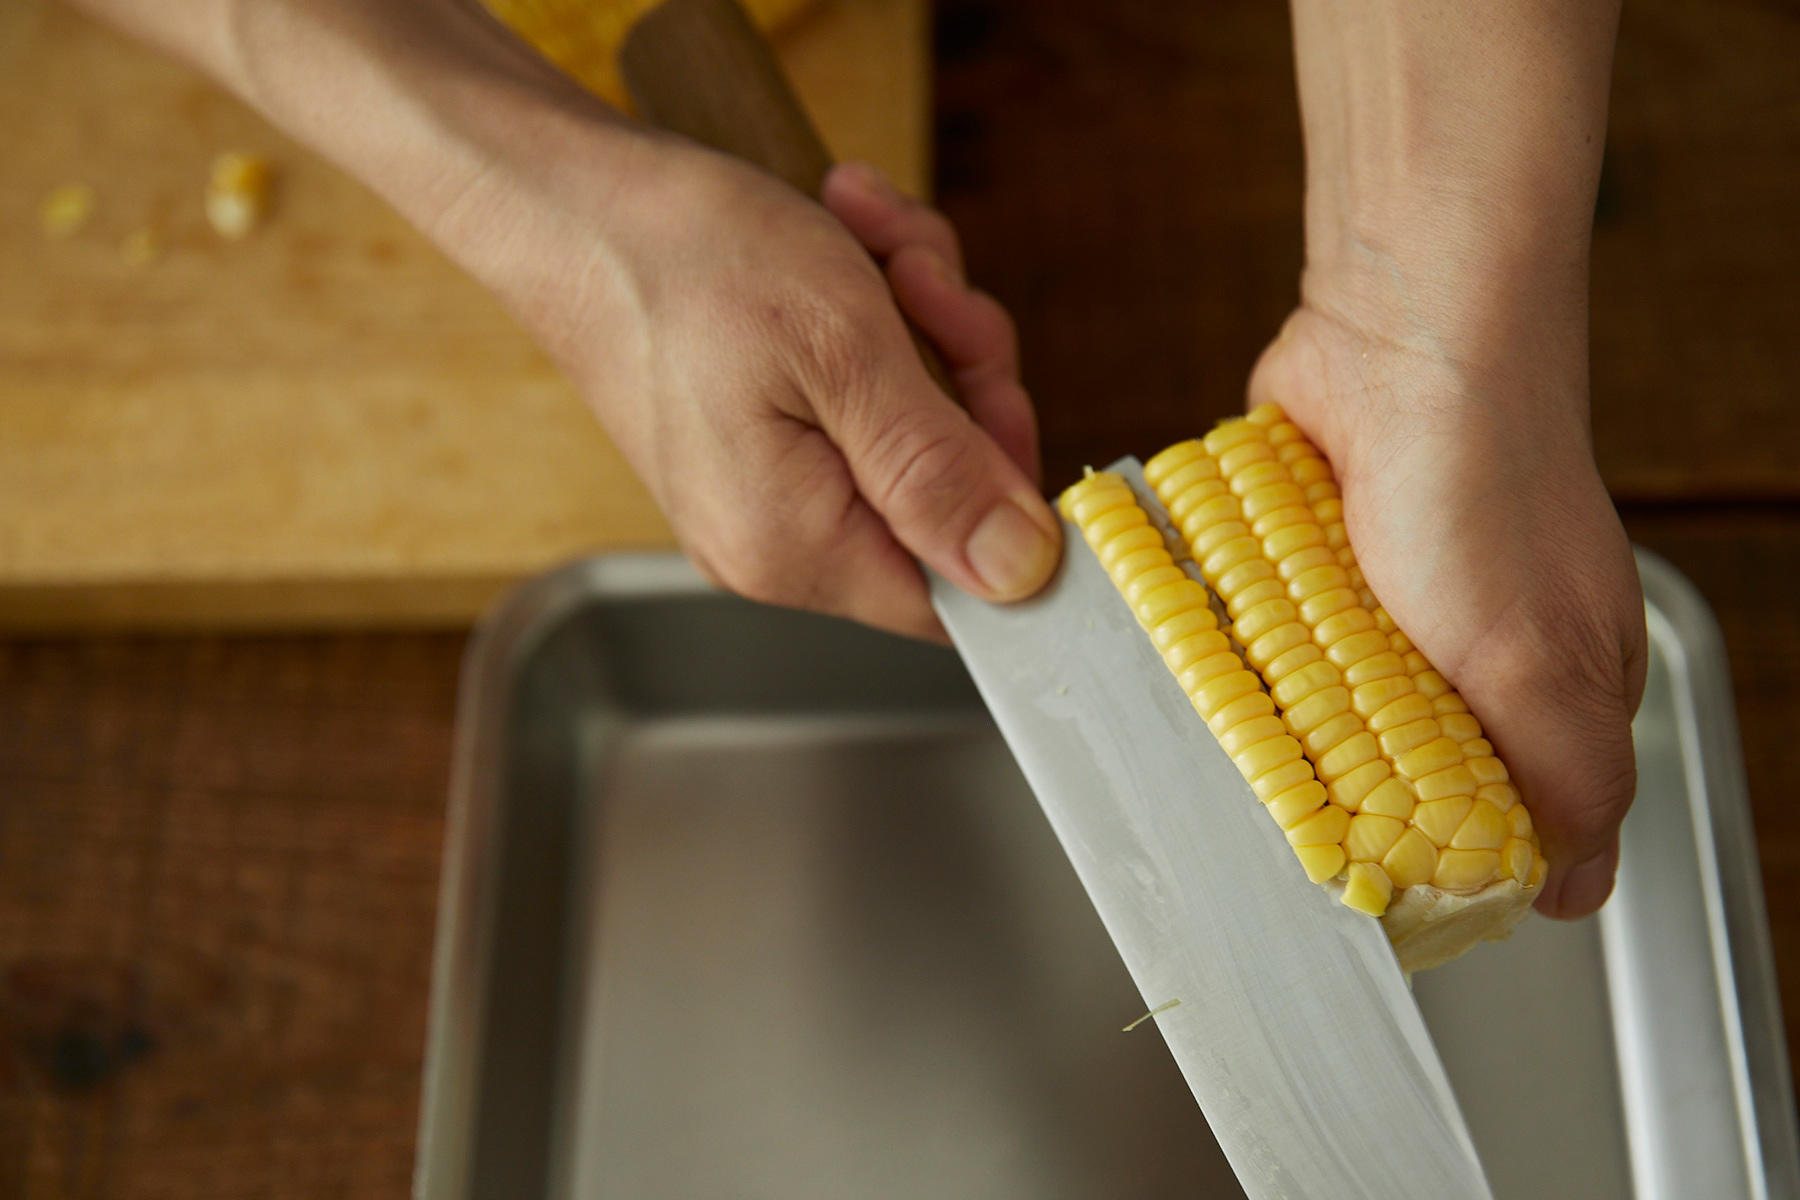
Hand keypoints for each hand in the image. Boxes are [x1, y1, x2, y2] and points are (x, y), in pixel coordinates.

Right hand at [441, 133, 1057, 640]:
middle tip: (923, 284)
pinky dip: (874, 313)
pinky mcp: (762, 441)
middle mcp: (779, 545)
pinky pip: (864, 397)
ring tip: (868, 242)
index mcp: (797, 549)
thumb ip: (938, 470)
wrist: (570, 202)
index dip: (1007, 501)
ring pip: (916, 429)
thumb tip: (1020, 571)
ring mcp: (769, 493)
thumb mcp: (844, 349)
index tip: (998, 395)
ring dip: (922, 320)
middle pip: (947, 499)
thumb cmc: (685, 260)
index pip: (962, 595)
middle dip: (962, 371)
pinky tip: (847, 242)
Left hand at [1248, 298, 1646, 917]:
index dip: (1442, 854)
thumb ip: (1571, 780)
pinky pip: (1272, 627)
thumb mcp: (1547, 667)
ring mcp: (1389, 600)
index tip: (1372, 883)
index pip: (1504, 812)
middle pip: (1400, 765)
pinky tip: (1229, 656)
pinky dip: (1253, 641)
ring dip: (1289, 712)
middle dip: (1348, 785)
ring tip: (1254, 723)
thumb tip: (1568, 890)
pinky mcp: (1316, 556)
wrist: (1398, 345)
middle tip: (1296, 798)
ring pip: (1323, 700)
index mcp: (1557, 685)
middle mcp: (1476, 647)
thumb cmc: (1489, 493)